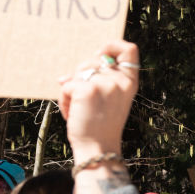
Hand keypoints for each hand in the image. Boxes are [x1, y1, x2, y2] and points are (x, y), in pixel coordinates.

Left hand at [58, 41, 139, 162]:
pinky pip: (67, 85)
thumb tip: (66, 76)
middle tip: (84, 99)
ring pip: (77, 73)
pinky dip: (64, 99)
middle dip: (81, 75)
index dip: (112, 45)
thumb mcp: (109, 100)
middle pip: (92, 60)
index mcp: (129, 82)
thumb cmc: (101, 126)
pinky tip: (72, 113)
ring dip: (71, 89)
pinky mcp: (87, 89)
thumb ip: (100, 81)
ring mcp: (105, 84)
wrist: (98, 148)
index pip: (129, 49)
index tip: (100, 56)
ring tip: (78, 108)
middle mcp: (120, 81)